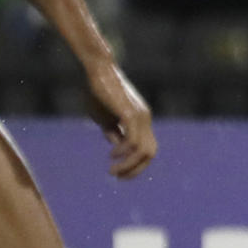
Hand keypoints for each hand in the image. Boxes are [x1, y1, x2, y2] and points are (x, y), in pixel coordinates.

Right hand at [85, 61, 156, 178]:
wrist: (98, 71)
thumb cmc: (98, 92)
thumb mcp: (105, 117)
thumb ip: (112, 131)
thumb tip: (116, 146)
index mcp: (141, 120)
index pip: (147, 149)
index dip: (137, 164)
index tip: (120, 173)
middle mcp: (144, 119)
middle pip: (150, 153)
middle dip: (135, 169)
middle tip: (117, 176)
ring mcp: (140, 116)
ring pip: (143, 150)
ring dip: (129, 165)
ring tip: (112, 170)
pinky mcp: (130, 114)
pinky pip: (133, 140)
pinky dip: (124, 151)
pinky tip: (112, 155)